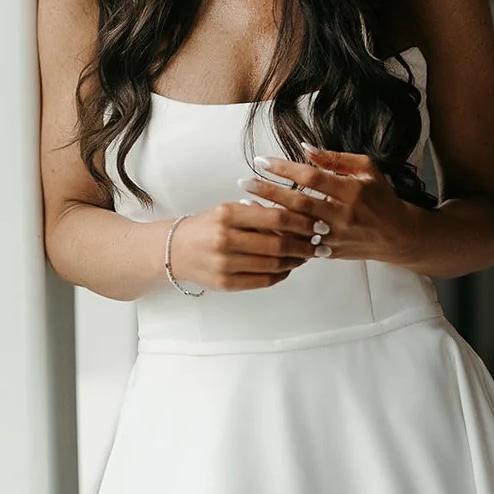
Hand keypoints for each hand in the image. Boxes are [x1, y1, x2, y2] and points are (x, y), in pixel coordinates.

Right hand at [166, 198, 318, 291]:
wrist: (174, 250)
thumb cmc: (207, 227)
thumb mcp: (227, 210)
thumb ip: (258, 214)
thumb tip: (297, 220)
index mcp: (227, 214)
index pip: (274, 217)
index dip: (301, 222)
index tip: (316, 224)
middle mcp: (225, 239)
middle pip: (277, 243)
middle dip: (304, 244)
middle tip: (319, 243)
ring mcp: (224, 264)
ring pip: (273, 264)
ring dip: (296, 260)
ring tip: (307, 255)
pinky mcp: (226, 283)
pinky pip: (263, 281)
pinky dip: (281, 274)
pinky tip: (289, 267)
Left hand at [237, 144, 421, 266]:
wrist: (397, 235)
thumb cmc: (380, 196)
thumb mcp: (366, 169)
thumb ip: (335, 158)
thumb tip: (305, 148)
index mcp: (352, 191)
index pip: (312, 177)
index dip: (285, 168)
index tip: (262, 160)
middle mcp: (343, 216)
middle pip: (299, 202)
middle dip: (269, 191)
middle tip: (244, 181)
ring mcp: (336, 237)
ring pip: (297, 227)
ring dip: (269, 215)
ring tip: (246, 203)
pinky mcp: (331, 252)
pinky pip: (301, 244)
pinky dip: (281, 235)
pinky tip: (262, 227)